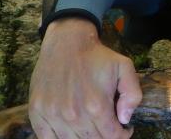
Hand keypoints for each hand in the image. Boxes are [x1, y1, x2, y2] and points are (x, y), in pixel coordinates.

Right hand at [29, 18, 140, 137]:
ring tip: (92, 128)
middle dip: (104, 137)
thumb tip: (125, 119)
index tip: (123, 129)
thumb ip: (132, 94)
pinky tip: (71, 131)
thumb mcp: (124, 67)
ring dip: (85, 138)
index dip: (122, 135)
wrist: (67, 41)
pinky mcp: (37, 112)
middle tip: (108, 127)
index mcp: (96, 106)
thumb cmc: (96, 56)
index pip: (112, 137)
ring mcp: (53, 115)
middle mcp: (74, 114)